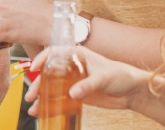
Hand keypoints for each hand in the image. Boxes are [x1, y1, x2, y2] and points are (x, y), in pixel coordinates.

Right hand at [26, 47, 149, 114]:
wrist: (132, 91)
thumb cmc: (121, 75)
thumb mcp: (104, 77)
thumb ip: (88, 85)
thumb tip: (72, 93)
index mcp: (78, 55)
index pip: (55, 52)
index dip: (43, 58)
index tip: (34, 68)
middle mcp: (73, 67)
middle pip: (50, 73)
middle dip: (39, 84)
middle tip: (32, 94)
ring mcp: (74, 82)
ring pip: (53, 88)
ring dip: (43, 97)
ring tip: (33, 107)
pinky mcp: (78, 95)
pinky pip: (61, 100)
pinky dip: (53, 106)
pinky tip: (44, 112)